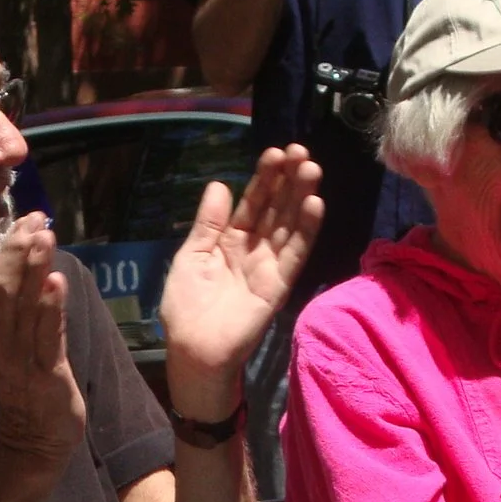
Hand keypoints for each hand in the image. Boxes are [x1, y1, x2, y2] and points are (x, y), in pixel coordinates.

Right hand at [0, 214, 86, 474]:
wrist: (33, 440)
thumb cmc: (25, 387)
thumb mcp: (5, 341)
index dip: (10, 247)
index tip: (26, 216)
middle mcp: (1, 340)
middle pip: (7, 288)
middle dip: (20, 251)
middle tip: (36, 218)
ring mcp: (22, 358)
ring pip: (24, 307)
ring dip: (34, 270)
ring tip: (44, 237)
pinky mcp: (46, 374)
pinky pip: (47, 337)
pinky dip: (51, 309)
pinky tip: (56, 281)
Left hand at [158, 145, 323, 418]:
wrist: (194, 350)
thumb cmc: (185, 307)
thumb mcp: (191, 256)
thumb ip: (208, 223)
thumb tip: (220, 184)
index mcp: (229, 241)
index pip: (252, 202)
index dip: (265, 178)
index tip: (277, 152)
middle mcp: (253, 249)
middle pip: (276, 209)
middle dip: (288, 180)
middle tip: (302, 151)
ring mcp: (269, 266)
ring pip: (288, 225)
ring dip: (301, 197)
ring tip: (312, 169)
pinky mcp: (279, 285)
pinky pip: (294, 254)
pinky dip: (305, 230)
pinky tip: (314, 205)